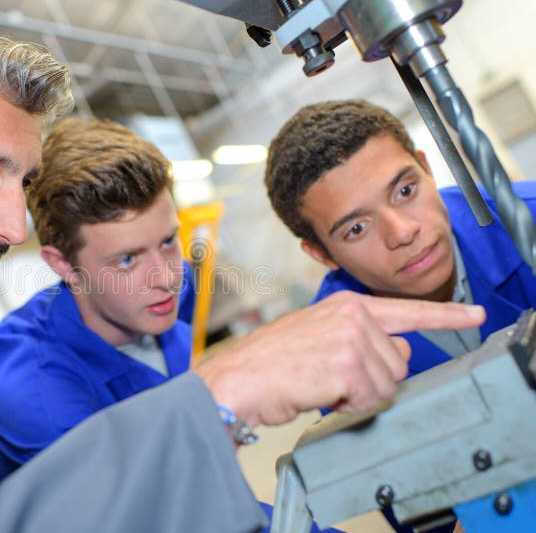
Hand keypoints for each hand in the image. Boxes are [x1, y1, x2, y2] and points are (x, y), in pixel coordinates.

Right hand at [194, 291, 484, 426]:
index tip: (473, 314)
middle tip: (332, 379)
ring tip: (321, 385)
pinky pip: (371, 398)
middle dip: (373, 380)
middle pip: (400, 361)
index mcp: (346, 305)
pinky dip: (348, 406)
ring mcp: (352, 337)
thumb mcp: (317, 334)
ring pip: (388, 383)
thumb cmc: (269, 362)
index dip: (445, 315)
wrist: (238, 377)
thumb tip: (394, 352)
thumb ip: (359, 337)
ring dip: (358, 396)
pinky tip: (320, 393)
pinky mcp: (348, 363)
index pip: (406, 310)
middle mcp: (354, 315)